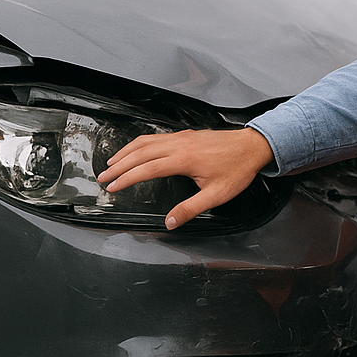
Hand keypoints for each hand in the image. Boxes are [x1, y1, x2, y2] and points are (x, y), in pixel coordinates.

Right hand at [97, 127, 273, 229]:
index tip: (112, 186)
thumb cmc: (238, 169)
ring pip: (145, 142)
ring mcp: (182, 137)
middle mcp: (179, 144)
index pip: (146, 169)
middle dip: (118, 165)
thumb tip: (171, 222)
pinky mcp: (186, 134)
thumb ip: (191, 208)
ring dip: (126, 152)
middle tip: (103, 176)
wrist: (253, 146)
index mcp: (184, 159)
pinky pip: (155, 137)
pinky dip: (139, 144)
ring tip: (111, 163)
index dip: (127, 178)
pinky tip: (135, 150)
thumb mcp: (217, 195)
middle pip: (140, 153)